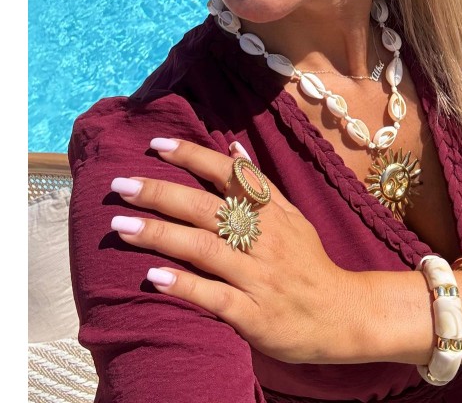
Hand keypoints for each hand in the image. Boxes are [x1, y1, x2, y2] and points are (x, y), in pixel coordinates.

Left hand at [109, 138, 371, 363]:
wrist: (342, 316)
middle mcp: (264, 239)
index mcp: (272, 213)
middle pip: (207, 209)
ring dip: (161, 235)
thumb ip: (261, 185)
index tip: (155, 145)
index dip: (192, 156)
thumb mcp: (293, 217)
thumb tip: (232, 147)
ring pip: (205, 249)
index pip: (228, 175)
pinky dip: (185, 285)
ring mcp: (258, 277)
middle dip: (161, 194)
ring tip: (121, 226)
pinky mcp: (254, 314)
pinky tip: (154, 276)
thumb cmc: (309, 263)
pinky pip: (214, 297)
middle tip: (119, 185)